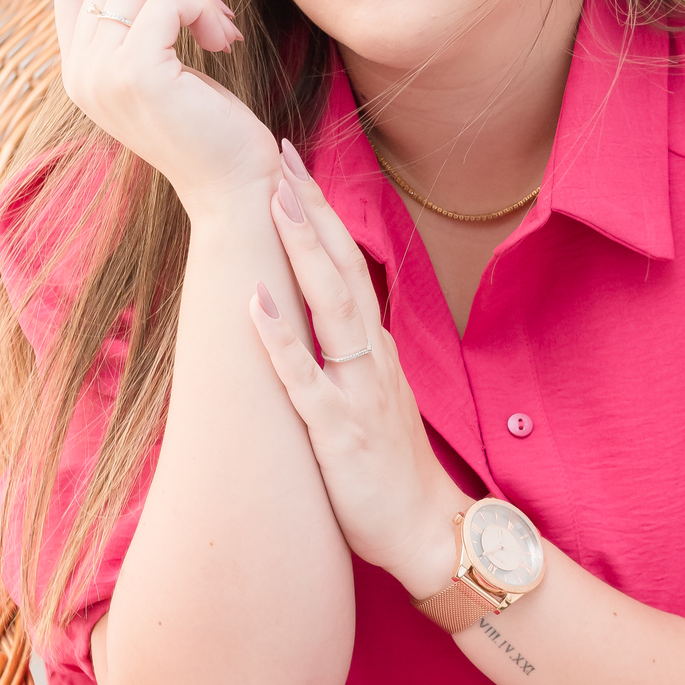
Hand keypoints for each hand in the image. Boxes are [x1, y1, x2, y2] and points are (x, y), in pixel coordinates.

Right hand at [54, 0, 279, 214]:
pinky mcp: (138, 76)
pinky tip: (224, 42)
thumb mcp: (160, 68)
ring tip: (221, 29)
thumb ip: (135, 25)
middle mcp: (80, 72)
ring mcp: (102, 74)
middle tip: (212, 12)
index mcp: (79, 69)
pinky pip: (166, 2)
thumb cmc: (210, 127)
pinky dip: (202, 8)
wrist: (234, 188)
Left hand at [247, 142, 466, 594]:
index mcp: (375, 349)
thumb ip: (351, 359)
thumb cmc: (393, 472)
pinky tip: (255, 300)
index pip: (346, 265)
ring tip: (275, 201)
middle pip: (340, 267)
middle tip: (282, 153)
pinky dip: (280, 336)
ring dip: (301, 251)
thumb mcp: (374, 400)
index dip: (321, 214)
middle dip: (310, 209)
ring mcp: (357, 390)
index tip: (294, 166)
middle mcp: (370, 357)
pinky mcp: (339, 430)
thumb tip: (317, 320)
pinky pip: (305, 377)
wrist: (430, 531)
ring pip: (330, 307)